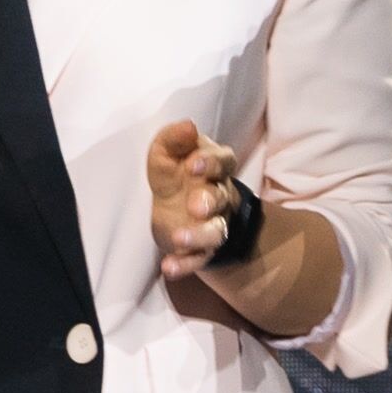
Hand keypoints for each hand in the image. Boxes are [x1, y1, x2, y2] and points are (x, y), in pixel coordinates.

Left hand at [146, 120, 244, 282]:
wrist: (182, 212)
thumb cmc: (177, 176)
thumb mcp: (167, 155)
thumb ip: (173, 140)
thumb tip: (187, 125)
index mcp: (215, 169)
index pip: (224, 162)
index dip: (212, 163)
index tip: (193, 165)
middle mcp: (221, 197)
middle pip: (223, 198)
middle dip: (210, 201)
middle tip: (195, 206)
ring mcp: (214, 225)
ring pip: (216, 232)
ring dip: (199, 236)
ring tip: (179, 238)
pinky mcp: (201, 250)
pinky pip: (198, 259)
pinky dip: (185, 264)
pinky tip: (169, 267)